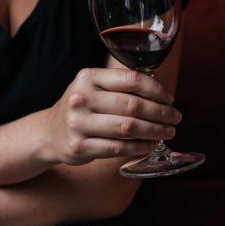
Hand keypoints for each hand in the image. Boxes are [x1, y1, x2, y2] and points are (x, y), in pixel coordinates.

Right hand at [42, 67, 181, 166]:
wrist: (49, 133)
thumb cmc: (82, 108)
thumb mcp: (93, 87)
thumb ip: (121, 85)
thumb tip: (161, 91)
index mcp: (88, 77)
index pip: (131, 79)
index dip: (156, 89)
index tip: (169, 99)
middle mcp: (81, 98)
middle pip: (132, 105)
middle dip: (160, 113)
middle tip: (175, 118)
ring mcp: (78, 123)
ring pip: (128, 128)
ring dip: (154, 131)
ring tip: (168, 132)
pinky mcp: (80, 146)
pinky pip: (118, 147)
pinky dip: (140, 147)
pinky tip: (151, 144)